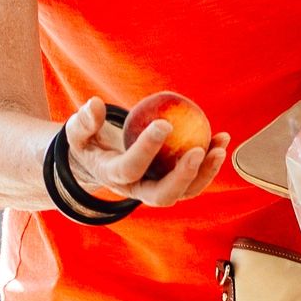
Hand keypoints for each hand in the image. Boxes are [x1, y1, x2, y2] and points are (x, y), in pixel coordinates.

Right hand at [63, 98, 229, 206]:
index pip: (131, 167)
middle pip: (162, 195)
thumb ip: (84, 121)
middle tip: (198, 150)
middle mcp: (137, 191)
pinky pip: (195, 178)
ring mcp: (157, 191)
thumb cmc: (91, 143)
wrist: (102, 162)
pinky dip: (210, 162)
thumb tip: (95, 104)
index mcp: (114, 177)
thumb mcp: (79, 132)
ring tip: (220, 145)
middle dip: (183, 176)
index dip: (147, 149)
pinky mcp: (173, 186)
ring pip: (185, 192)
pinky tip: (222, 138)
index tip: (164, 123)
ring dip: (206, 172)